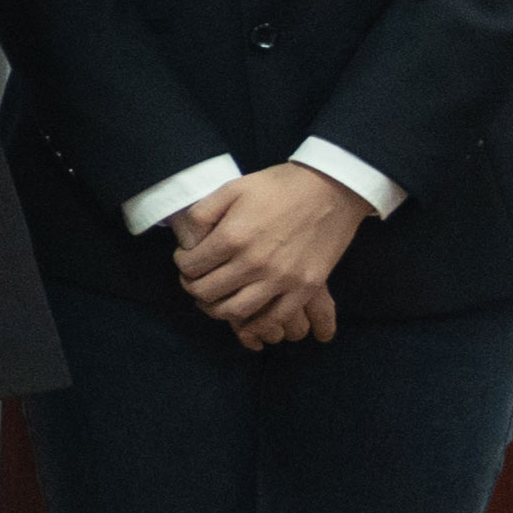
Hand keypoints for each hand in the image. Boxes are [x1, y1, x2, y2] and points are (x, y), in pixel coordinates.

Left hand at [174, 164, 367, 346]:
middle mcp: (254, 262)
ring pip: (236, 311)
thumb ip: (202, 215)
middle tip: (195, 281)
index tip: (187, 258)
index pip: (190, 267)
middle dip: (193, 288)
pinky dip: (257, 326)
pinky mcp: (305, 287)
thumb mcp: (232, 188)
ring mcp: (281, 279)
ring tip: (215, 300)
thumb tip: (186, 242)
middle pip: (208, 292)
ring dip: (217, 310)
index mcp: (232, 237)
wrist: (330, 189)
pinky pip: (275, 318)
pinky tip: (247, 322)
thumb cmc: (278, 186)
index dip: (182, 264)